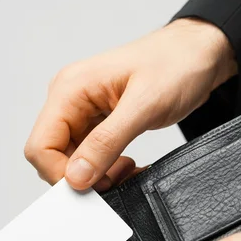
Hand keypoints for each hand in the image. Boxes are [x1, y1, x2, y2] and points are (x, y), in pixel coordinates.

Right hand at [24, 18, 236, 189]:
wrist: (200, 53)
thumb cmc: (177, 64)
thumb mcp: (143, 106)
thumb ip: (106, 142)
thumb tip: (76, 176)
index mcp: (70, 89)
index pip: (40, 145)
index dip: (60, 174)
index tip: (92, 186)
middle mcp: (71, 99)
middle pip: (53, 156)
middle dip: (82, 176)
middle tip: (116, 179)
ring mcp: (84, 110)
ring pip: (73, 159)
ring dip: (97, 174)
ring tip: (128, 170)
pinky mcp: (100, 120)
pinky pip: (92, 154)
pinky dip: (107, 168)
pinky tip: (128, 165)